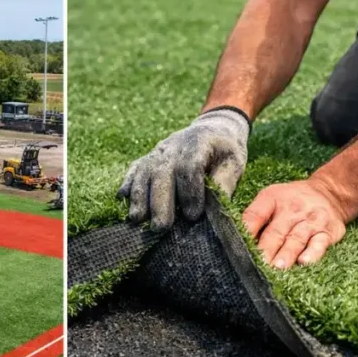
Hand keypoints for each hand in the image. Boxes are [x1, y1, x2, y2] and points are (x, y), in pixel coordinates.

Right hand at [118, 108, 249, 229]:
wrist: (212, 129)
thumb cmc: (225, 151)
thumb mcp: (234, 162)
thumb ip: (225, 183)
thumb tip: (214, 208)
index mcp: (198, 143)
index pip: (189, 167)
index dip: (190, 192)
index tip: (193, 216)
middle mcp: (173, 146)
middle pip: (162, 173)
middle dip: (160, 202)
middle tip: (160, 227)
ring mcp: (157, 152)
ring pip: (144, 173)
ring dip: (139, 197)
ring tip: (137, 219)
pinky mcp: (147, 159)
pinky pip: (134, 170)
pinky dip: (128, 184)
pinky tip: (122, 200)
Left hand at [241, 178, 347, 268]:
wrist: (330, 192)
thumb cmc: (293, 201)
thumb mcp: (272, 199)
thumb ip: (257, 218)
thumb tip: (239, 244)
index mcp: (273, 198)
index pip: (256, 214)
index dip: (247, 230)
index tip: (238, 247)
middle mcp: (293, 209)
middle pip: (276, 231)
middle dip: (266, 249)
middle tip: (259, 264)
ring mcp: (311, 221)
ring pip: (296, 239)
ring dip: (286, 254)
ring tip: (277, 267)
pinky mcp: (328, 232)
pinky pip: (320, 244)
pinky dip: (312, 253)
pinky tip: (304, 262)